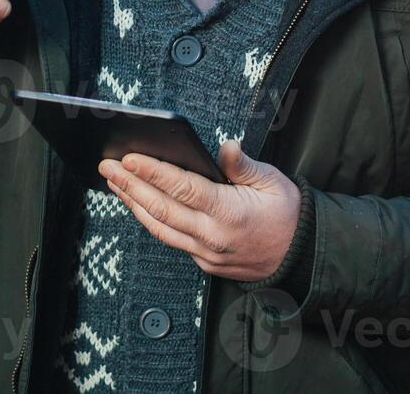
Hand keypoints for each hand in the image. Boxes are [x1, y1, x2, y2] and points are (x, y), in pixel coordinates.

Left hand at [98, 140, 300, 281]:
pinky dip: (150, 220)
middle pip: (161, 209)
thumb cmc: (288, 215)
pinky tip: (138, 204)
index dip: (152, 172)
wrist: (301, 257)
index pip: (182, 188)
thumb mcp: (273, 181)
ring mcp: (206, 253)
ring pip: (159, 227)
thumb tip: (226, 146)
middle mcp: (212, 236)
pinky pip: (170, 239)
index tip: (129, 158)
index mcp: (229, 212)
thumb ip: (243, 165)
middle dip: (130, 185)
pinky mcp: (204, 263)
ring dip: (133, 203)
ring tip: (114, 183)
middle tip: (107, 166)